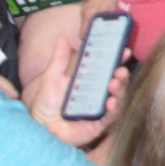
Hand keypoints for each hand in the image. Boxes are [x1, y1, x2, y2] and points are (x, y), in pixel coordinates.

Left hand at [25, 36, 127, 150]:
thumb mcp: (52, 78)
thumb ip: (58, 59)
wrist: (40, 127)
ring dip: (120, 89)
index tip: (124, 51)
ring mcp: (101, 109)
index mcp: (90, 82)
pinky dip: (114, 108)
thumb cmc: (46, 104)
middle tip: (120, 69)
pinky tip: (111, 102)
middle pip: (117, 82)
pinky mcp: (100, 124)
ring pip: (118, 98)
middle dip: (122, 75)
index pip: (108, 68)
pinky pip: (111, 116)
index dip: (118, 59)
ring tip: (114, 83)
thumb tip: (61, 38)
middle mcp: (98, 94)